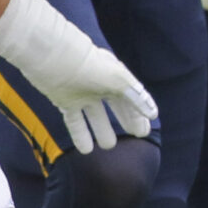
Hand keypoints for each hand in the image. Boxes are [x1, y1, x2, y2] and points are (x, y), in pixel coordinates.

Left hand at [0, 0, 157, 154]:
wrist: (53, 57)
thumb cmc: (90, 65)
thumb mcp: (119, 80)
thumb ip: (137, 98)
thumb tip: (153, 114)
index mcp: (116, 77)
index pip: (133, 98)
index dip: (140, 113)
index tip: (146, 129)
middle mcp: (100, 85)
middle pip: (118, 106)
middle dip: (128, 120)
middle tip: (137, 135)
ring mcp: (83, 94)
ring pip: (96, 116)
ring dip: (103, 130)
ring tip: (109, 146)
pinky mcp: (65, 101)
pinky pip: (75, 121)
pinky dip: (81, 134)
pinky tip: (86, 150)